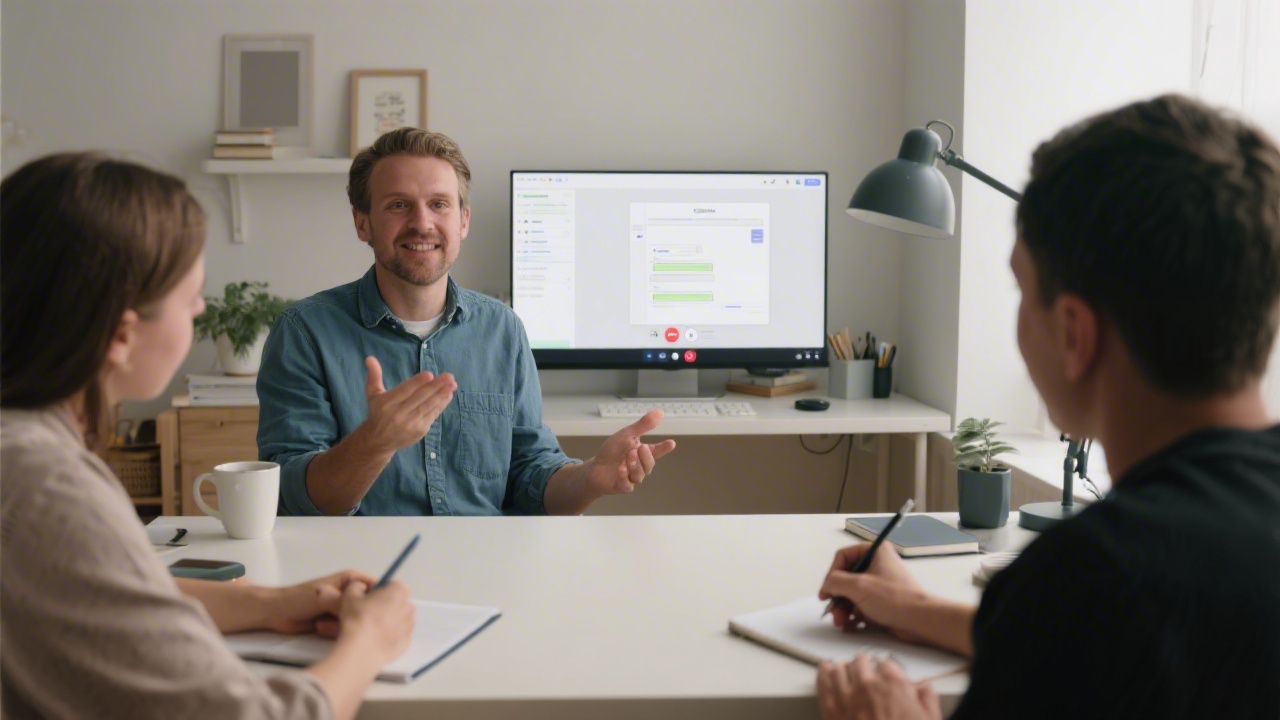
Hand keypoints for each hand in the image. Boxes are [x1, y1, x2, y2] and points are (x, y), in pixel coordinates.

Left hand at [266, 570, 377, 635]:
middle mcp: (350, 594)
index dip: (381, 599)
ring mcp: (342, 609)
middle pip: (367, 607)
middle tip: (341, 620)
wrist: (274, 614)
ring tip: (322, 624)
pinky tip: (320, 628)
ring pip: (356, 620)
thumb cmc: (297, 599)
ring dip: (342, 625)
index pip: (376, 587)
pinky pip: (346, 629)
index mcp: (350, 580)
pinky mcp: (336, 623)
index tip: (380, 612)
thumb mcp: (325, 598)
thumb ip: (346, 603)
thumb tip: (364, 608)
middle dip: (358, 616)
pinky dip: (336, 631)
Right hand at [334, 579, 415, 665]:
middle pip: (397, 602)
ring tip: (371, 629)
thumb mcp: (350, 594)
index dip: (379, 590)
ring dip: (389, 621)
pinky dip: (391, 636)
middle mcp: (409, 606)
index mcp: (399, 590)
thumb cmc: (357, 618)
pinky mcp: (406, 643)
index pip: (392, 585)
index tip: (368, 598)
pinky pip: (399, 635)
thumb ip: (357, 586)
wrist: (362, 649)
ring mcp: (410, 626)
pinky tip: (377, 640)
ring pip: (399, 619)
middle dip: (386, 605)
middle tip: (368, 613)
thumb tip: (361, 588)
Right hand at [359, 356, 455, 453]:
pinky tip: (448, 395)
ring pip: (428, 406)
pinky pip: (432, 415)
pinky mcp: (419, 430)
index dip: (417, 383)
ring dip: (442, 395)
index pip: (404, 391)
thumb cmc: (377, 412)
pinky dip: (441, 405)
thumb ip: (374, 376)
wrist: (378, 441)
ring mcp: (410, 423)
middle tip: (449, 376)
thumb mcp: (372, 394)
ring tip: (453, 385)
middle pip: (419, 398)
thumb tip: (370, 358)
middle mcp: (398, 414)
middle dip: (436, 386)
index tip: (430, 374)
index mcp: (386, 403)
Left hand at [584, 409, 676, 495]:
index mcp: (642, 453)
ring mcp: (632, 478)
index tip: (671, 443)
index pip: (656, 451)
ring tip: (628, 457)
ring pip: (640, 475)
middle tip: (640, 448)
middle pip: (649, 465)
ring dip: (635, 466)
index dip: (664, 448)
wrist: (595, 467)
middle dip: (646, 457)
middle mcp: (640, 466)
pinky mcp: (622, 486)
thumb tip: (660, 412)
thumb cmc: (613, 451)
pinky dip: (624, 477)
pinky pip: (627, 485)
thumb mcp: (626, 435)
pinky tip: (621, 469)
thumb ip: (643, 426)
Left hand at [817, 656, 940, 719]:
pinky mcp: (830, 710)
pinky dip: (823, 674)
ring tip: (845, 672)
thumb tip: (925, 690)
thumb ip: (927, 701)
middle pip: (861, 662)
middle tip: (867, 674)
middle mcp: (868, 685)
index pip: (888, 663)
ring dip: (843, 669)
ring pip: (839, 668)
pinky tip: (825, 671)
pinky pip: (822, 682)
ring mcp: (846, 696)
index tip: (888, 677)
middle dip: (865, 668)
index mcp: (894, 685)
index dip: (888, 672)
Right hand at [818, 544, 928, 642]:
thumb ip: (835, 581)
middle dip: (837, 597)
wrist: (920, 620)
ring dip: (843, 609)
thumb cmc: (891, 598)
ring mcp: (880, 584)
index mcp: (874, 551)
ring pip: (852, 593)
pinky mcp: (882, 601)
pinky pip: (861, 605)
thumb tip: (827, 586)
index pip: (843, 557)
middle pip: (846, 578)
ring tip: (841, 622)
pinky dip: (853, 615)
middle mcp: (877, 564)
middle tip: (833, 612)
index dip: (831, 575)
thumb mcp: (858, 586)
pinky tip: (849, 626)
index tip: (826, 593)